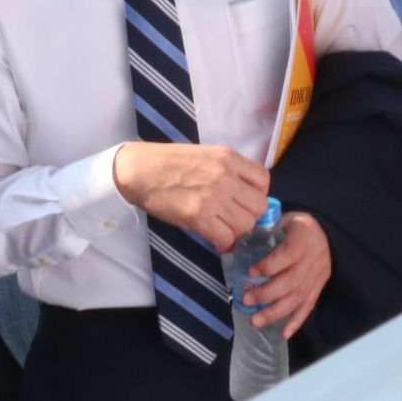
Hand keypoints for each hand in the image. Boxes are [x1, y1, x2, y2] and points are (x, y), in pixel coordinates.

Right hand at [113, 142, 270, 251]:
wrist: (138, 170)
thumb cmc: (166, 163)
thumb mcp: (204, 156)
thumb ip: (226, 170)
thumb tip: (241, 194)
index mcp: (229, 158)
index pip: (263, 181)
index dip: (257, 195)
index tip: (243, 202)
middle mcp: (226, 175)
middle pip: (258, 206)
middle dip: (249, 217)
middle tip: (234, 220)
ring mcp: (213, 196)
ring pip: (245, 224)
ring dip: (237, 232)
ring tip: (224, 231)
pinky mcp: (198, 215)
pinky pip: (226, 237)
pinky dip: (225, 243)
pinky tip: (217, 241)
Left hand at [239, 211, 329, 339]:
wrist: (324, 232)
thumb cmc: (293, 226)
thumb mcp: (281, 218)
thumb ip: (262, 227)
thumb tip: (230, 239)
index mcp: (303, 237)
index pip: (288, 254)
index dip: (270, 265)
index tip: (250, 272)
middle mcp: (312, 259)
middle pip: (291, 280)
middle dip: (267, 293)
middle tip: (245, 300)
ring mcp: (317, 276)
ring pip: (298, 297)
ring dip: (276, 312)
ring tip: (255, 321)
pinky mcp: (318, 288)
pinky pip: (308, 306)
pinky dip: (296, 322)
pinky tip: (283, 334)